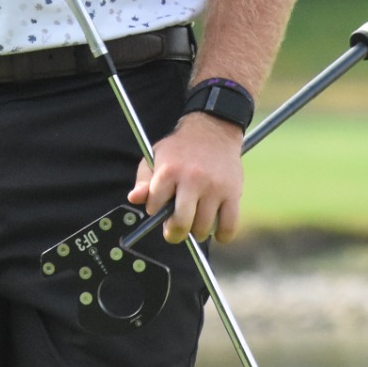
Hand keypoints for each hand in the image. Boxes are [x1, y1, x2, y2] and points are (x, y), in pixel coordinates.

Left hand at [129, 110, 244, 243]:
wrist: (213, 130)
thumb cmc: (180, 149)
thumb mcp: (156, 157)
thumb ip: (143, 180)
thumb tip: (134, 199)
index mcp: (169, 171)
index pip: (154, 207)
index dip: (155, 210)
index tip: (159, 207)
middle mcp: (192, 179)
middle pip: (181, 223)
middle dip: (174, 232)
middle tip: (175, 229)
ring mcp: (214, 187)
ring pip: (203, 228)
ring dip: (197, 232)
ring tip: (195, 221)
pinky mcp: (233, 193)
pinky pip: (229, 227)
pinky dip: (222, 236)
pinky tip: (216, 231)